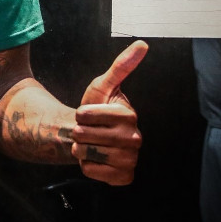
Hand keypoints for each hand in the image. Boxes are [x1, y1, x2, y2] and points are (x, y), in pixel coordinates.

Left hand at [72, 40, 146, 185]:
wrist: (94, 136)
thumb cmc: (97, 109)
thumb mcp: (103, 86)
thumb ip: (120, 66)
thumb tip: (142, 44)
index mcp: (129, 115)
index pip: (85, 114)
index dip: (80, 113)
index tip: (89, 113)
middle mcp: (135, 139)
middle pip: (84, 135)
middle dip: (78, 132)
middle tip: (88, 130)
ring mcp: (131, 159)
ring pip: (86, 153)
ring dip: (81, 148)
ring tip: (90, 143)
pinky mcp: (123, 177)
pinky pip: (91, 171)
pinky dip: (86, 166)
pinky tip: (96, 158)